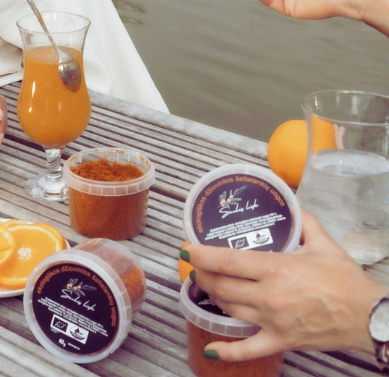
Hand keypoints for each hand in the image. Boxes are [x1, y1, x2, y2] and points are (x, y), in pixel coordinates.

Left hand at [183, 212, 388, 360]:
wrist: (368, 316)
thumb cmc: (345, 279)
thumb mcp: (323, 243)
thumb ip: (303, 221)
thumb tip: (290, 203)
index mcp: (275, 269)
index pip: (226, 261)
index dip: (200, 255)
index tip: (186, 248)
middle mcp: (268, 296)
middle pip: (220, 285)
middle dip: (202, 274)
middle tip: (197, 265)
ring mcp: (271, 321)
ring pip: (228, 308)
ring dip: (213, 296)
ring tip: (209, 286)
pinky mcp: (279, 340)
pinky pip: (247, 349)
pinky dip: (227, 350)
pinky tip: (210, 348)